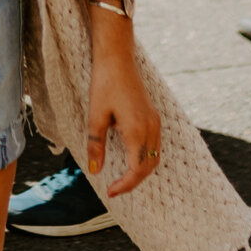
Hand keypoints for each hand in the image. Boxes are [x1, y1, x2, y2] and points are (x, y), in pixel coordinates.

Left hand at [82, 27, 161, 198]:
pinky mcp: (154, 115)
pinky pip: (155, 145)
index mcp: (137, 131)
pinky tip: (131, 158)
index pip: (137, 170)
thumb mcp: (96, 116)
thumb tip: (95, 171)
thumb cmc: (104, 84)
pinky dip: (146, 158)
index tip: (110, 192)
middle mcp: (151, 128)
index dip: (125, 185)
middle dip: (133, 182)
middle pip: (149, 167)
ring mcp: (155, 121)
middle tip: (114, 188)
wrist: (117, 58)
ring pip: (155, 157)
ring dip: (141, 171)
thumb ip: (96, 146)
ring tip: (122, 177)